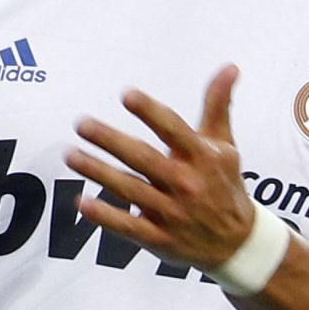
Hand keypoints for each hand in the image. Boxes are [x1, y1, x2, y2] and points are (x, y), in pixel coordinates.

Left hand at [65, 65, 252, 270]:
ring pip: (129, 189)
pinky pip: (128, 226)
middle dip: (110, 141)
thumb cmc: (225, 184)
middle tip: (81, 124)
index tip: (126, 95)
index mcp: (202, 157)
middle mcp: (186, 183)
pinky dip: (105, 216)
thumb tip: (229, 66)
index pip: (173, 130)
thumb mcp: (225, 144)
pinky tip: (81, 201)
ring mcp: (172, 212)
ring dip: (98, 172)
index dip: (150, 112)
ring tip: (71, 154)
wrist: (237, 242)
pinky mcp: (159, 238)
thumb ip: (218, 105)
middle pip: (143, 159)